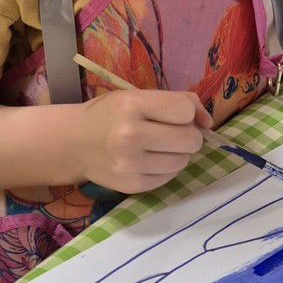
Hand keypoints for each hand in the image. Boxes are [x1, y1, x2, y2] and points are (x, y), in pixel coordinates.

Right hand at [76, 88, 211, 193]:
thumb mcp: (138, 96)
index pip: (185, 111)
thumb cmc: (111, 114)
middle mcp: (130, 134)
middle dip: (189, 136)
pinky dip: (167, 168)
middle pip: (190, 139)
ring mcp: (129, 164)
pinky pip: (169, 177)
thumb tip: (209, 122)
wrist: (73, 142)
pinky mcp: (131, 185)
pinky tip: (150, 160)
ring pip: (182, 161)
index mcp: (132, 104)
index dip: (188, 113)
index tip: (176, 115)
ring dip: (179, 153)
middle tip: (172, 133)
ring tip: (160, 147)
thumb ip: (178, 101)